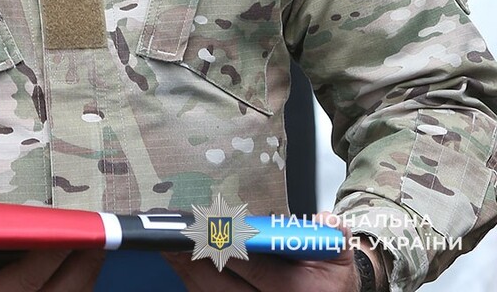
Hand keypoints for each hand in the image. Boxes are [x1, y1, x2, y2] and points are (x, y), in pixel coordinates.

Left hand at [164, 214, 363, 291]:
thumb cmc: (329, 276)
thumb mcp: (338, 252)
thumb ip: (331, 233)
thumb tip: (325, 221)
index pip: (254, 268)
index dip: (226, 246)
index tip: (204, 228)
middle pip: (221, 286)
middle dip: (194, 260)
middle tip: (170, 235)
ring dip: (188, 272)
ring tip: (168, 247)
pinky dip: (195, 283)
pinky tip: (182, 264)